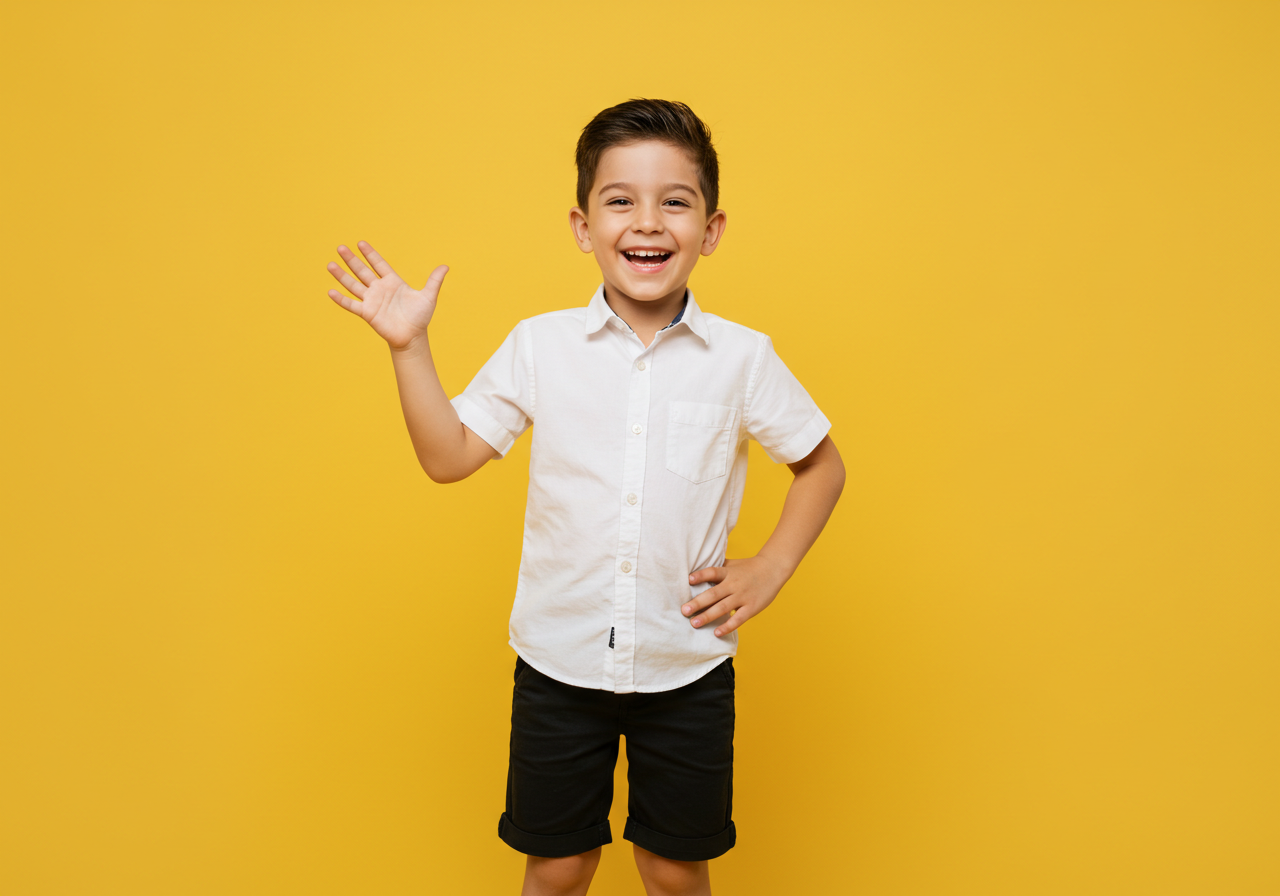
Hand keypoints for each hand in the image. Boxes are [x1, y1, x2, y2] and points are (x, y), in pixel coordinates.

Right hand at [326, 241, 448, 349]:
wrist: (413, 337)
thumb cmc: (420, 317)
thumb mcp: (428, 296)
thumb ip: (434, 280)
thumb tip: (446, 266)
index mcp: (393, 282)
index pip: (379, 264)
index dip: (370, 254)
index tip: (360, 243)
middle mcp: (380, 289)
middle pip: (362, 271)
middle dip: (351, 260)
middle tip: (340, 247)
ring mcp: (372, 301)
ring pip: (353, 285)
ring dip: (341, 276)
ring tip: (330, 265)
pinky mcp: (367, 313)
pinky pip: (352, 305)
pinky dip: (341, 299)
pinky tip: (330, 291)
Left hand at [682, 556, 790, 636]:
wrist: (773, 569)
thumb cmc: (748, 567)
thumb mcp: (732, 564)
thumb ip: (717, 568)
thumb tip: (694, 572)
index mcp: (728, 572)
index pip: (712, 572)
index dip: (701, 576)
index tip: (689, 580)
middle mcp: (734, 584)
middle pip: (713, 594)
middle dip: (698, 603)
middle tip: (684, 611)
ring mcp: (743, 596)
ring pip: (723, 608)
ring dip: (708, 616)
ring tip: (694, 624)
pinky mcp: (751, 607)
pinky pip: (738, 619)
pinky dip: (727, 626)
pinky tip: (716, 633)